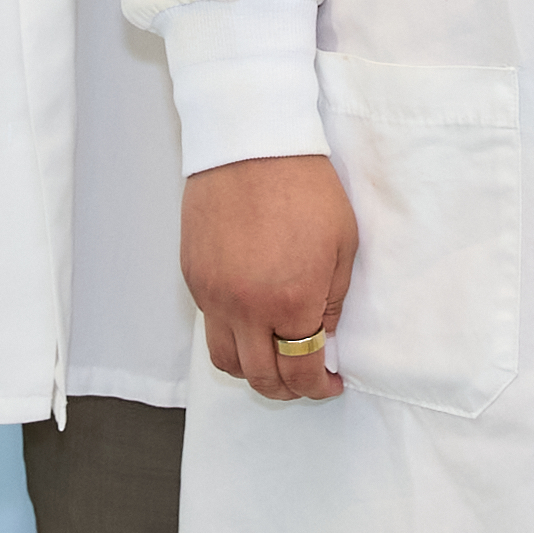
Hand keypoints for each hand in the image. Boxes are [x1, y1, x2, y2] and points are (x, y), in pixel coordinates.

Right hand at [185, 155, 356, 401]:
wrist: (250, 143)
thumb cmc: (305, 186)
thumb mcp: (342, 244)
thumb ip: (333, 300)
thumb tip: (323, 335)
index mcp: (291, 301)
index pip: (300, 371)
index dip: (318, 387)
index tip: (329, 383)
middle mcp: (245, 308)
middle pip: (258, 378)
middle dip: (284, 389)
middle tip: (303, 381)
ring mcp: (212, 295)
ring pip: (225, 360)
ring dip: (251, 369)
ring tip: (273, 356)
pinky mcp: (192, 277)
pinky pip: (209, 324)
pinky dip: (231, 333)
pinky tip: (252, 317)